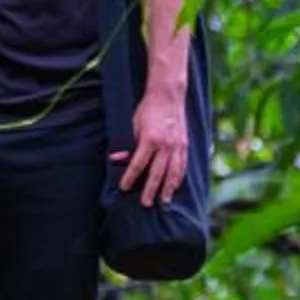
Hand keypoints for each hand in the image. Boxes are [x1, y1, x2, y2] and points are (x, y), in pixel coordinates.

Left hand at [116, 84, 190, 208]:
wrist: (168, 96)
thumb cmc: (147, 110)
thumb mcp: (133, 125)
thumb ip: (128, 144)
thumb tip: (115, 159)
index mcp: (150, 139)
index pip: (138, 163)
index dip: (130, 177)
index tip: (124, 187)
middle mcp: (165, 145)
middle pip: (157, 173)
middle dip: (150, 189)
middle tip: (145, 204)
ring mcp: (177, 146)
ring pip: (173, 173)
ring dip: (167, 189)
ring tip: (163, 202)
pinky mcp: (184, 145)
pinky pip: (182, 166)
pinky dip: (179, 178)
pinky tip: (174, 187)